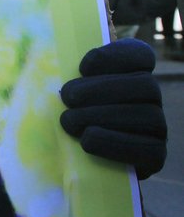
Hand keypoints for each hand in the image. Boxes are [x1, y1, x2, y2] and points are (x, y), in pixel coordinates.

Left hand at [59, 38, 165, 178]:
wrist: (73, 163)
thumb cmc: (65, 116)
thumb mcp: (64, 92)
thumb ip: (66, 71)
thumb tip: (59, 52)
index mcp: (132, 75)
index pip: (140, 55)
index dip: (115, 56)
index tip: (82, 67)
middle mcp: (150, 100)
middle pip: (145, 84)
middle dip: (101, 89)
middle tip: (67, 97)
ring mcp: (157, 128)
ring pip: (148, 115)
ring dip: (102, 116)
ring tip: (69, 121)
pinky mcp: (154, 157)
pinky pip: (148, 148)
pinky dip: (113, 143)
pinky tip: (87, 139)